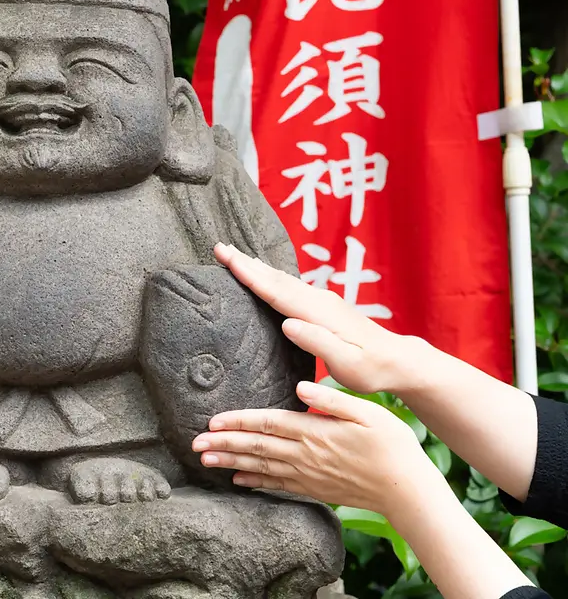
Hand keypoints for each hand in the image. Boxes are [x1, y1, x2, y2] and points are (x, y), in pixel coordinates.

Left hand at [191, 381, 444, 518]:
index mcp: (315, 432)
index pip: (266, 424)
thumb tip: (300, 387)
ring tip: (205, 460)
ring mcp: (308, 475)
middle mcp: (305, 455)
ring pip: (260, 467)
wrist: (407, 491)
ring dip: (230, 463)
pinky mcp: (314, 489)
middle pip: (255, 447)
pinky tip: (237, 481)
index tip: (212, 421)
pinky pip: (276, 486)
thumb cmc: (393, 445)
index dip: (237, 422)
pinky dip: (254, 482)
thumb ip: (332, 399)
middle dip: (222, 444)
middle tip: (194, 443)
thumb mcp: (368, 413)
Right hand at [213, 242, 429, 397]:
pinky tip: (264, 276)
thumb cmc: (371, 368)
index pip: (276, 290)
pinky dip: (270, 277)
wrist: (397, 361)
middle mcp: (318, 300)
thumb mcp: (346, 363)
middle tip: (219, 248)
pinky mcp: (322, 306)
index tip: (226, 258)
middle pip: (275, 278)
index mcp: (318, 313)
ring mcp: (321, 301)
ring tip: (234, 256)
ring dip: (256, 268)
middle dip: (245, 263)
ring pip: (281, 280)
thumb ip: (318, 343)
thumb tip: (288, 323)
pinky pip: (288, 287)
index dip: (249, 274)